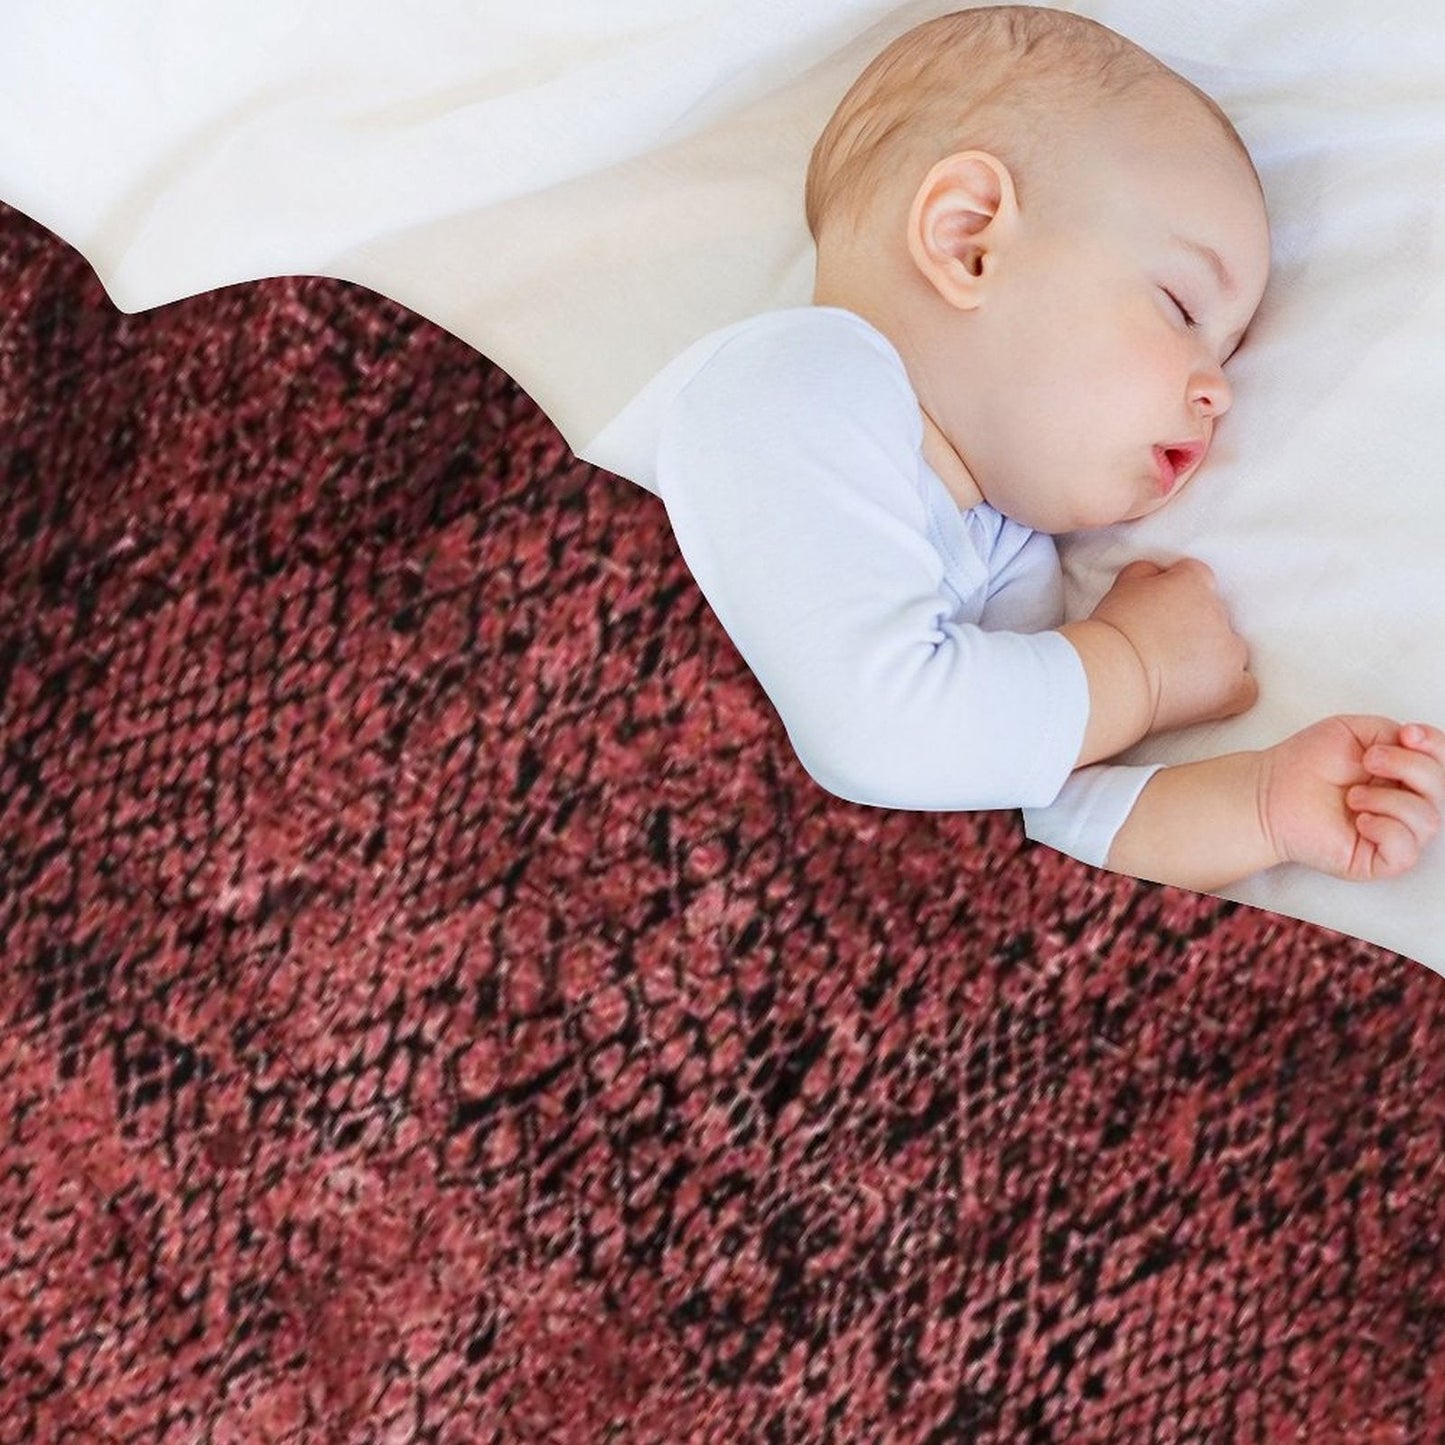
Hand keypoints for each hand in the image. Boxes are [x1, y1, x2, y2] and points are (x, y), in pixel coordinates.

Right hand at [1089, 558, 1255, 734]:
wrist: (1113, 675)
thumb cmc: (1111, 633)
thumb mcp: (1122, 586)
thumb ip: (1146, 574)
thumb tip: (1157, 574)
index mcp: (1194, 583)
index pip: (1197, 579)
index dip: (1178, 596)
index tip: (1161, 613)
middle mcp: (1218, 612)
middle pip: (1216, 616)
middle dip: (1195, 629)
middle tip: (1162, 648)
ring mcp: (1229, 651)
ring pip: (1231, 651)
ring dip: (1212, 659)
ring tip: (1178, 676)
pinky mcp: (1232, 687)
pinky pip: (1246, 687)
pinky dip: (1231, 691)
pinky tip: (1208, 696)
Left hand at [1259, 717, 1444, 879]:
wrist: (1269, 792)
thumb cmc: (1305, 764)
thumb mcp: (1354, 732)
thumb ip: (1393, 733)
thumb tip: (1417, 744)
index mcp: (1404, 774)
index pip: (1443, 763)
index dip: (1436, 746)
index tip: (1407, 734)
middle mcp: (1405, 804)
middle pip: (1442, 789)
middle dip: (1409, 767)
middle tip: (1368, 760)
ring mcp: (1394, 834)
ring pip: (1428, 820)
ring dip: (1388, 800)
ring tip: (1352, 795)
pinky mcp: (1377, 860)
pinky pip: (1406, 851)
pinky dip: (1386, 830)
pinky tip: (1360, 820)